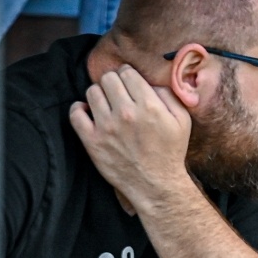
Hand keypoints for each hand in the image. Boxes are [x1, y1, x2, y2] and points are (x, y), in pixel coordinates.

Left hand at [69, 65, 194, 209]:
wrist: (156, 185)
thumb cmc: (170, 152)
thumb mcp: (182, 121)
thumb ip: (169, 95)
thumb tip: (150, 82)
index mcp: (149, 106)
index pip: (127, 72)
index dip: (128, 75)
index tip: (129, 83)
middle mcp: (126, 113)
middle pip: (108, 78)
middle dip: (114, 82)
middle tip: (118, 93)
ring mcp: (106, 127)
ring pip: (92, 92)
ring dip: (99, 95)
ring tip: (106, 105)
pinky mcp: (92, 141)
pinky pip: (75, 114)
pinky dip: (79, 109)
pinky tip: (88, 112)